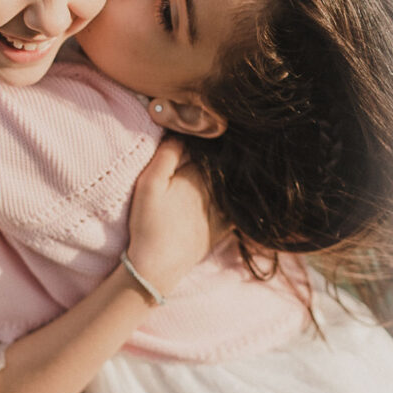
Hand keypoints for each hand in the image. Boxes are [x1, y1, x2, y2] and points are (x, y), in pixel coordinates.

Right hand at [126, 138, 228, 294]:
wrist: (159, 266)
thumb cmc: (149, 224)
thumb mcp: (149, 184)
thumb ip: (166, 156)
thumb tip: (182, 133)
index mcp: (198, 176)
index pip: (210, 149)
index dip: (210, 136)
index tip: (209, 126)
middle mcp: (216, 192)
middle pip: (224, 165)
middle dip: (225, 152)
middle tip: (225, 138)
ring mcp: (222, 211)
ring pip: (234, 184)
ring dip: (235, 172)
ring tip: (236, 159)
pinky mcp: (223, 228)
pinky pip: (239, 207)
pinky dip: (242, 196)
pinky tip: (243, 189)